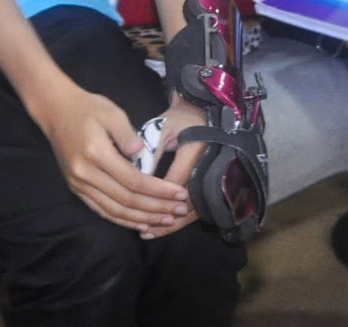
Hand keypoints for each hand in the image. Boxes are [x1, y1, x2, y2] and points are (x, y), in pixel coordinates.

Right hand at [27, 80, 191, 234]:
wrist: (55, 111)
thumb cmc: (88, 108)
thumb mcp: (111, 112)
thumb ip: (127, 134)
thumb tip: (143, 153)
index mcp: (96, 154)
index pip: (133, 180)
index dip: (159, 191)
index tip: (180, 194)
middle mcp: (85, 174)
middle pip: (126, 200)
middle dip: (156, 208)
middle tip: (180, 211)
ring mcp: (78, 184)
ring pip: (114, 211)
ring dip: (142, 219)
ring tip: (166, 221)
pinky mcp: (76, 188)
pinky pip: (102, 210)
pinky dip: (123, 220)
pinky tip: (141, 223)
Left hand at [139, 97, 208, 239]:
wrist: (202, 116)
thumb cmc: (179, 121)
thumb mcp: (162, 129)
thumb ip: (151, 151)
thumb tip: (137, 178)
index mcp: (196, 149)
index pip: (177, 178)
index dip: (157, 193)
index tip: (135, 202)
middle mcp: (208, 168)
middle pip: (188, 201)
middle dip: (164, 216)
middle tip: (142, 228)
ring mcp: (212, 180)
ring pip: (193, 210)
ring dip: (170, 224)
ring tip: (147, 232)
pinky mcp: (210, 187)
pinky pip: (196, 209)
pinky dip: (178, 220)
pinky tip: (160, 227)